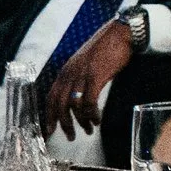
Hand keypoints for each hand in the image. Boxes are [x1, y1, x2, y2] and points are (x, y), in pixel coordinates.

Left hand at [44, 21, 133, 138]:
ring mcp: (82, 75)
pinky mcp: (96, 76)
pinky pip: (90, 101)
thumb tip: (77, 95)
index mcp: (66, 70)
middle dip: (64, 124)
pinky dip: (92, 114)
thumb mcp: (85, 62)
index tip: (50, 130)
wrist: (120, 33)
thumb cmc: (106, 48)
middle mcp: (70, 73)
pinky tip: (97, 119)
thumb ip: (78, 76)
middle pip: (60, 105)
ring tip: (89, 130)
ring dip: (81, 121)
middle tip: (71, 137)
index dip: (49, 115)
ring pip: (74, 105)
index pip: (51, 97)